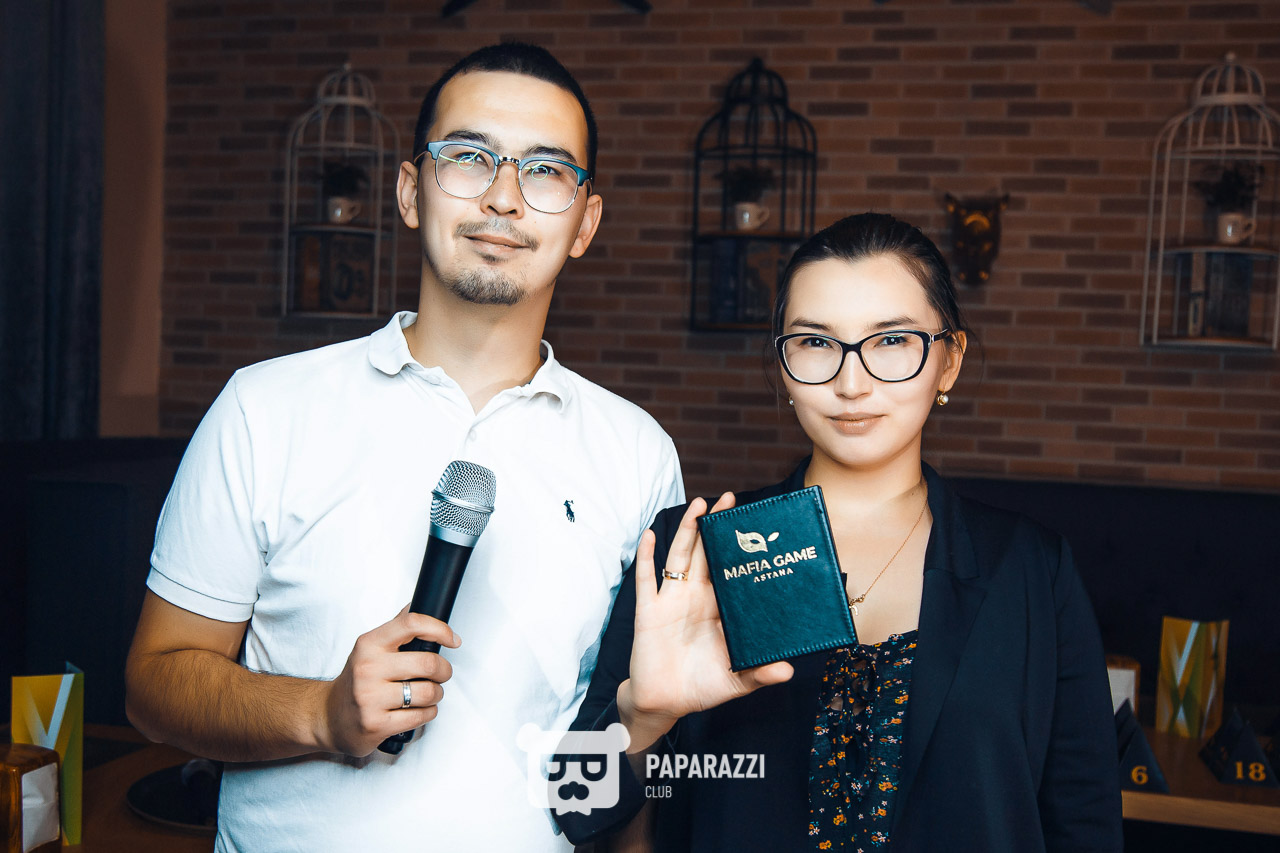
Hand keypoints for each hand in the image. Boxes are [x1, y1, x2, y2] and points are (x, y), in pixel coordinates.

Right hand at [319, 606, 459, 756]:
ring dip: (437, 694)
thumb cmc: (355, 680)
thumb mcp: (369, 648)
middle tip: (441, 674)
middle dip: (444, 671)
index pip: (412, 624)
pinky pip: (421, 716)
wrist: (327, 717)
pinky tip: (418, 709)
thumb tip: (416, 604)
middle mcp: (368, 669)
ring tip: (428, 693)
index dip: (440, 629)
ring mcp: (370, 698)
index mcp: (369, 644)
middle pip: (428, 663)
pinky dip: (428, 713)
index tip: (452, 639)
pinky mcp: (376, 724)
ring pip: (428, 692)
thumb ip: (395, 628)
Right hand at [619, 494, 792, 751]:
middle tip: (729, 499)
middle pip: (708, 554)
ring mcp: (672, 600)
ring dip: (689, 530)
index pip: (732, 572)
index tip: (755, 526)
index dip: (741, 549)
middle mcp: (696, 597)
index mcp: (719, 609)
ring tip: (700, 504)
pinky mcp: (650, 610)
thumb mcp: (736, 682)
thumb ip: (760, 674)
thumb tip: (788, 670)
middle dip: (717, 526)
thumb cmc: (701, 687)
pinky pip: (647, 578)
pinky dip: (647, 555)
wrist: (664, 703)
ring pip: (681, 556)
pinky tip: (651, 534)